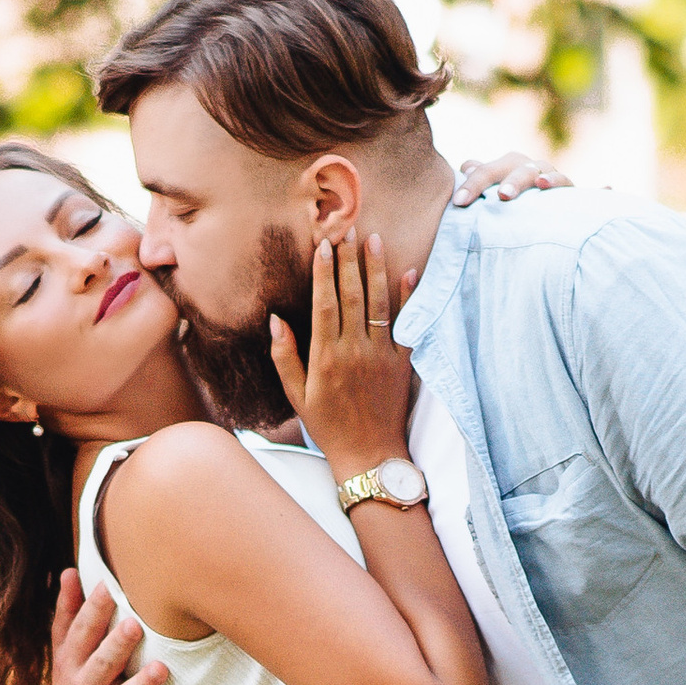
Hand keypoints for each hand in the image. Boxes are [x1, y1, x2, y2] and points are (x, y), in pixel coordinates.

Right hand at [49, 569, 192, 684]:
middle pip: (102, 666)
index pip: (80, 635)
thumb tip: (70, 571)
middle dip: (117, 647)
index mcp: (69, 664)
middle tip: (134, 626)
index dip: (93, 612)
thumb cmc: (81, 677)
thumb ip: (70, 613)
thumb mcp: (68, 649)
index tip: (108, 588)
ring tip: (161, 669)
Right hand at [268, 230, 414, 465]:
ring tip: (374, 239)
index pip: (325, 304)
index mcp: (326, 358)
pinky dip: (409, 299)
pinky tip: (409, 272)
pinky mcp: (403, 364)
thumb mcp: (297, 396)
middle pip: (352, 296)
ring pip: (379, 304)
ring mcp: (382, 356)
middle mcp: (355, 352)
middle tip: (347, 228)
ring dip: (377, 269)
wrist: (370, 456)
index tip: (323, 245)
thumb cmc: (328, 427)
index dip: (323, 272)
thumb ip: (284, 357)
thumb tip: (276, 320)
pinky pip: (407, 326)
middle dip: (349, 260)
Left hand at [452, 150, 570, 204]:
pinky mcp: (565, 186)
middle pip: (504, 166)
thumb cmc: (519, 206)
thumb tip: (466, 166)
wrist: (556, 214)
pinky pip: (561, 180)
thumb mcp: (498, 195)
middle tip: (475, 196)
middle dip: (489, 179)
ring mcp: (544, 173)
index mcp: (504, 167)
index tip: (458, 203)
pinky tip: (543, 184)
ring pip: (529, 171)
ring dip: (516, 181)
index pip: (483, 171)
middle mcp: (523, 166)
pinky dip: (553, 180)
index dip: (470, 185)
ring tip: (504, 195)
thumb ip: (482, 181)